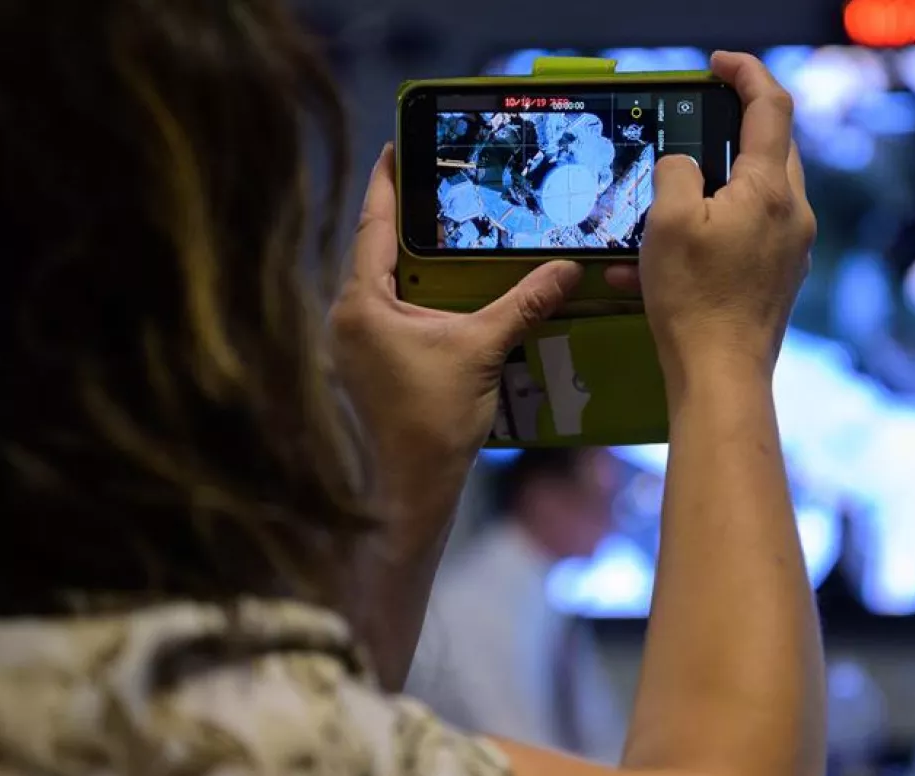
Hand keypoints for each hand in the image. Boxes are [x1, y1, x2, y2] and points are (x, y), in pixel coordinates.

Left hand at [330, 144, 582, 472]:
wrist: (413, 488)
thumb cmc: (434, 420)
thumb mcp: (483, 350)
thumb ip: (522, 304)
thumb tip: (566, 269)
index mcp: (362, 305)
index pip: (372, 228)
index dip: (385, 185)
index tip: (395, 147)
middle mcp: (348, 319)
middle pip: (379, 254)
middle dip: (409, 223)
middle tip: (438, 186)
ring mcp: (354, 346)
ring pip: (387, 287)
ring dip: (418, 265)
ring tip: (450, 234)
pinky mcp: (369, 366)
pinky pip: (393, 315)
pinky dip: (421, 298)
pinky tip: (452, 294)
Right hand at [631, 51, 814, 385]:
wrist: (721, 376)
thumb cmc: (695, 300)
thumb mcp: (667, 221)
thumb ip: (675, 172)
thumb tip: (683, 165)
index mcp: (770, 189)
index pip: (771, 106)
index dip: (747, 73)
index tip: (720, 65)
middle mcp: (792, 215)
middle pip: (772, 149)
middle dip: (734, 130)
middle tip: (696, 125)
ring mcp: (790, 250)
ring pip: (757, 196)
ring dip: (714, 190)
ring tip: (663, 210)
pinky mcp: (778, 280)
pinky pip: (746, 238)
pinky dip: (710, 235)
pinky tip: (660, 265)